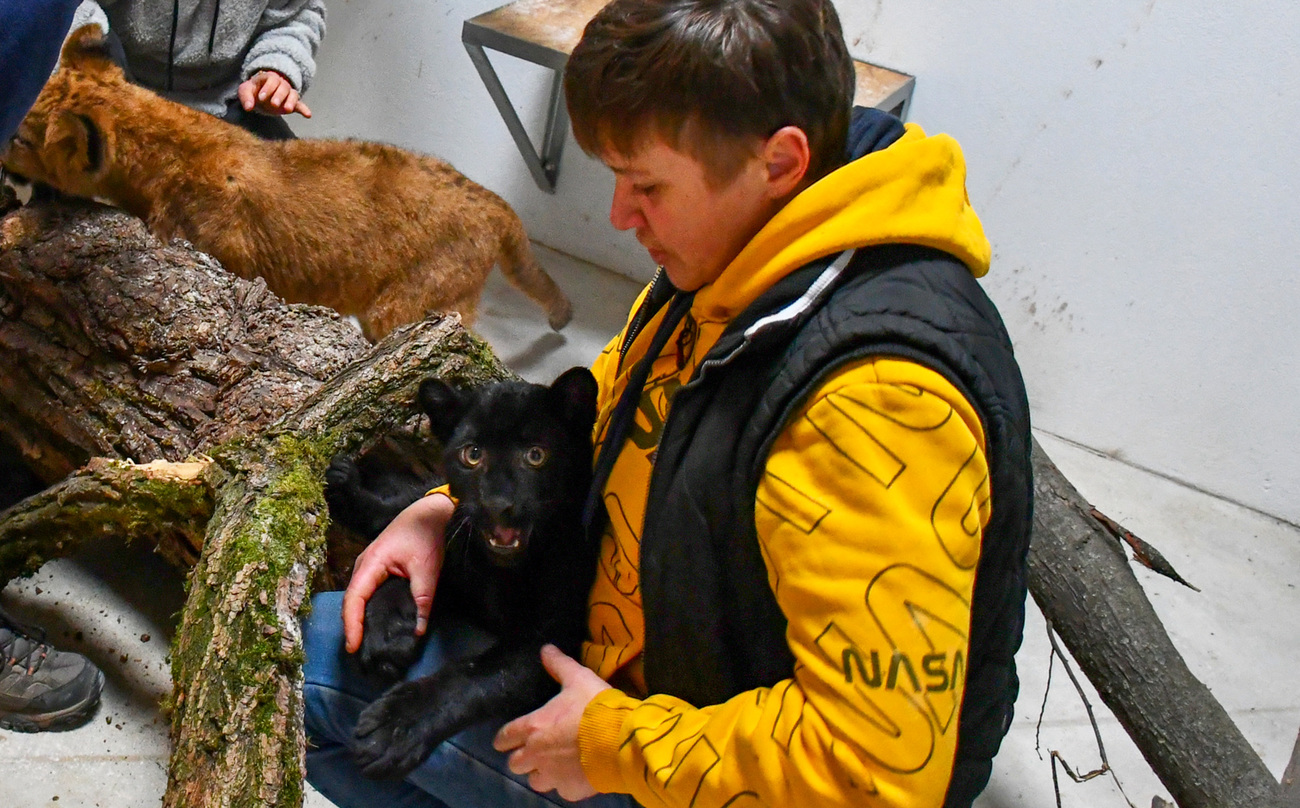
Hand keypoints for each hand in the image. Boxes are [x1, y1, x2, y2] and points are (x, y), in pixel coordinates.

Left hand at [238, 70, 311, 117]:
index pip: (272, 80)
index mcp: (268, 78)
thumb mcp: (244, 91)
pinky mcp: (291, 103)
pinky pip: (299, 105)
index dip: (268, 88)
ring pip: (293, 94)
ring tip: (287, 110)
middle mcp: (280, 84)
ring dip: (291, 101)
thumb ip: (245, 98)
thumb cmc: (252, 91)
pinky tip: (308, 115)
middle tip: (274, 104)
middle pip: (283, 87)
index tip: (261, 98)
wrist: (260, 95)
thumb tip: (248, 107)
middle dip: (279, 95)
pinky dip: (304, 109)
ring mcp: (287, 94)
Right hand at [343, 492, 453, 652]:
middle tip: (357, 651)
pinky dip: (365, 609)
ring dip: (357, 618)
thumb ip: (422, 599)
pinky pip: (365, 592)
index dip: (352, 624)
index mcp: (371, 563)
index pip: (354, 599)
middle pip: (351, 600)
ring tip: (362, 642)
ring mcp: (368, 566)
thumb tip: (419, 629)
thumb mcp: (427, 568)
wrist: (430, 512)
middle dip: (351, 626)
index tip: (353, 646)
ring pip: (357, 597)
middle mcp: (364, 565)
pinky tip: (372, 623)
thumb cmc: (425, 535)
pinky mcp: (376, 568)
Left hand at [494, 644, 611, 800]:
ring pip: (534, 781)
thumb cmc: (595, 707)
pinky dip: (564, 783)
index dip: (504, 738)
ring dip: (540, 773)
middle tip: (535, 750)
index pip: (504, 737)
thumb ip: (559, 665)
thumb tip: (545, 649)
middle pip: (515, 764)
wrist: (620, 740)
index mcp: (533, 727)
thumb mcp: (578, 679)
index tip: (507, 739)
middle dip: (522, 757)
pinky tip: (575, 775)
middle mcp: (536, 754)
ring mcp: (552, 775)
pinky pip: (560, 790)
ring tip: (554, 765)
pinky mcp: (569, 791)